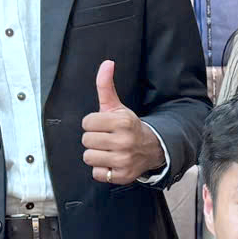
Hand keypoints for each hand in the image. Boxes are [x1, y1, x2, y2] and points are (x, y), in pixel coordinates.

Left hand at [81, 60, 164, 183]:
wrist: (151, 148)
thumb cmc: (128, 127)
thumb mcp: (117, 106)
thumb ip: (106, 86)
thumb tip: (107, 63)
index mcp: (122, 122)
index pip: (86, 123)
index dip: (92, 124)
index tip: (104, 125)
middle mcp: (124, 141)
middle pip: (86, 140)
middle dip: (94, 139)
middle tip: (107, 138)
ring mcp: (124, 160)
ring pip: (89, 157)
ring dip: (96, 154)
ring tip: (108, 150)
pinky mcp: (122, 175)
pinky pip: (96, 173)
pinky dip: (102, 169)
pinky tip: (111, 162)